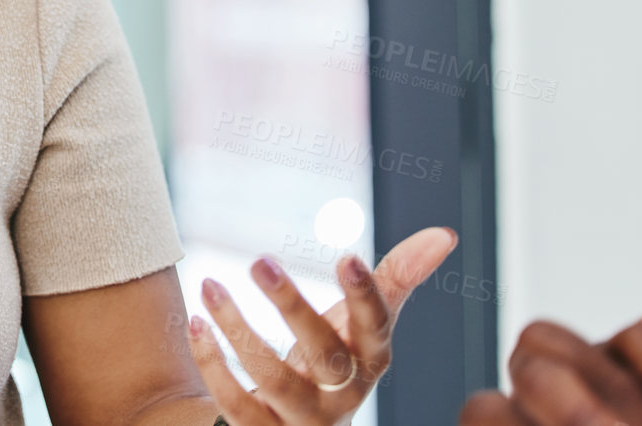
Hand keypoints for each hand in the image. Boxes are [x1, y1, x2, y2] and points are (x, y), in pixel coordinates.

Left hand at [186, 226, 458, 424]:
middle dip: (293, 308)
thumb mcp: (360, 321)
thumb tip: (445, 233)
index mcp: (369, 362)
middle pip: (325, 356)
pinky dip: (213, 364)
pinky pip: (236, 405)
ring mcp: (303, 421)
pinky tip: (196, 323)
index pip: (375, 330)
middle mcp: (342, 397)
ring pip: (274, 381)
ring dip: (238, 331)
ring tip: (210, 286)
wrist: (289, 420)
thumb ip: (398, 277)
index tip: (346, 256)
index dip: (365, 296)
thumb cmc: (332, 357)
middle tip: (259, 259)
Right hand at [459, 316, 641, 425]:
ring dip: (565, 407)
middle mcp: (567, 369)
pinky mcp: (499, 422)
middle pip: (553, 339)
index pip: (635, 335)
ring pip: (518, 372)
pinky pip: (486, 409)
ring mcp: (526, 400)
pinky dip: (509, 420)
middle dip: (605, 392)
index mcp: (622, 362)